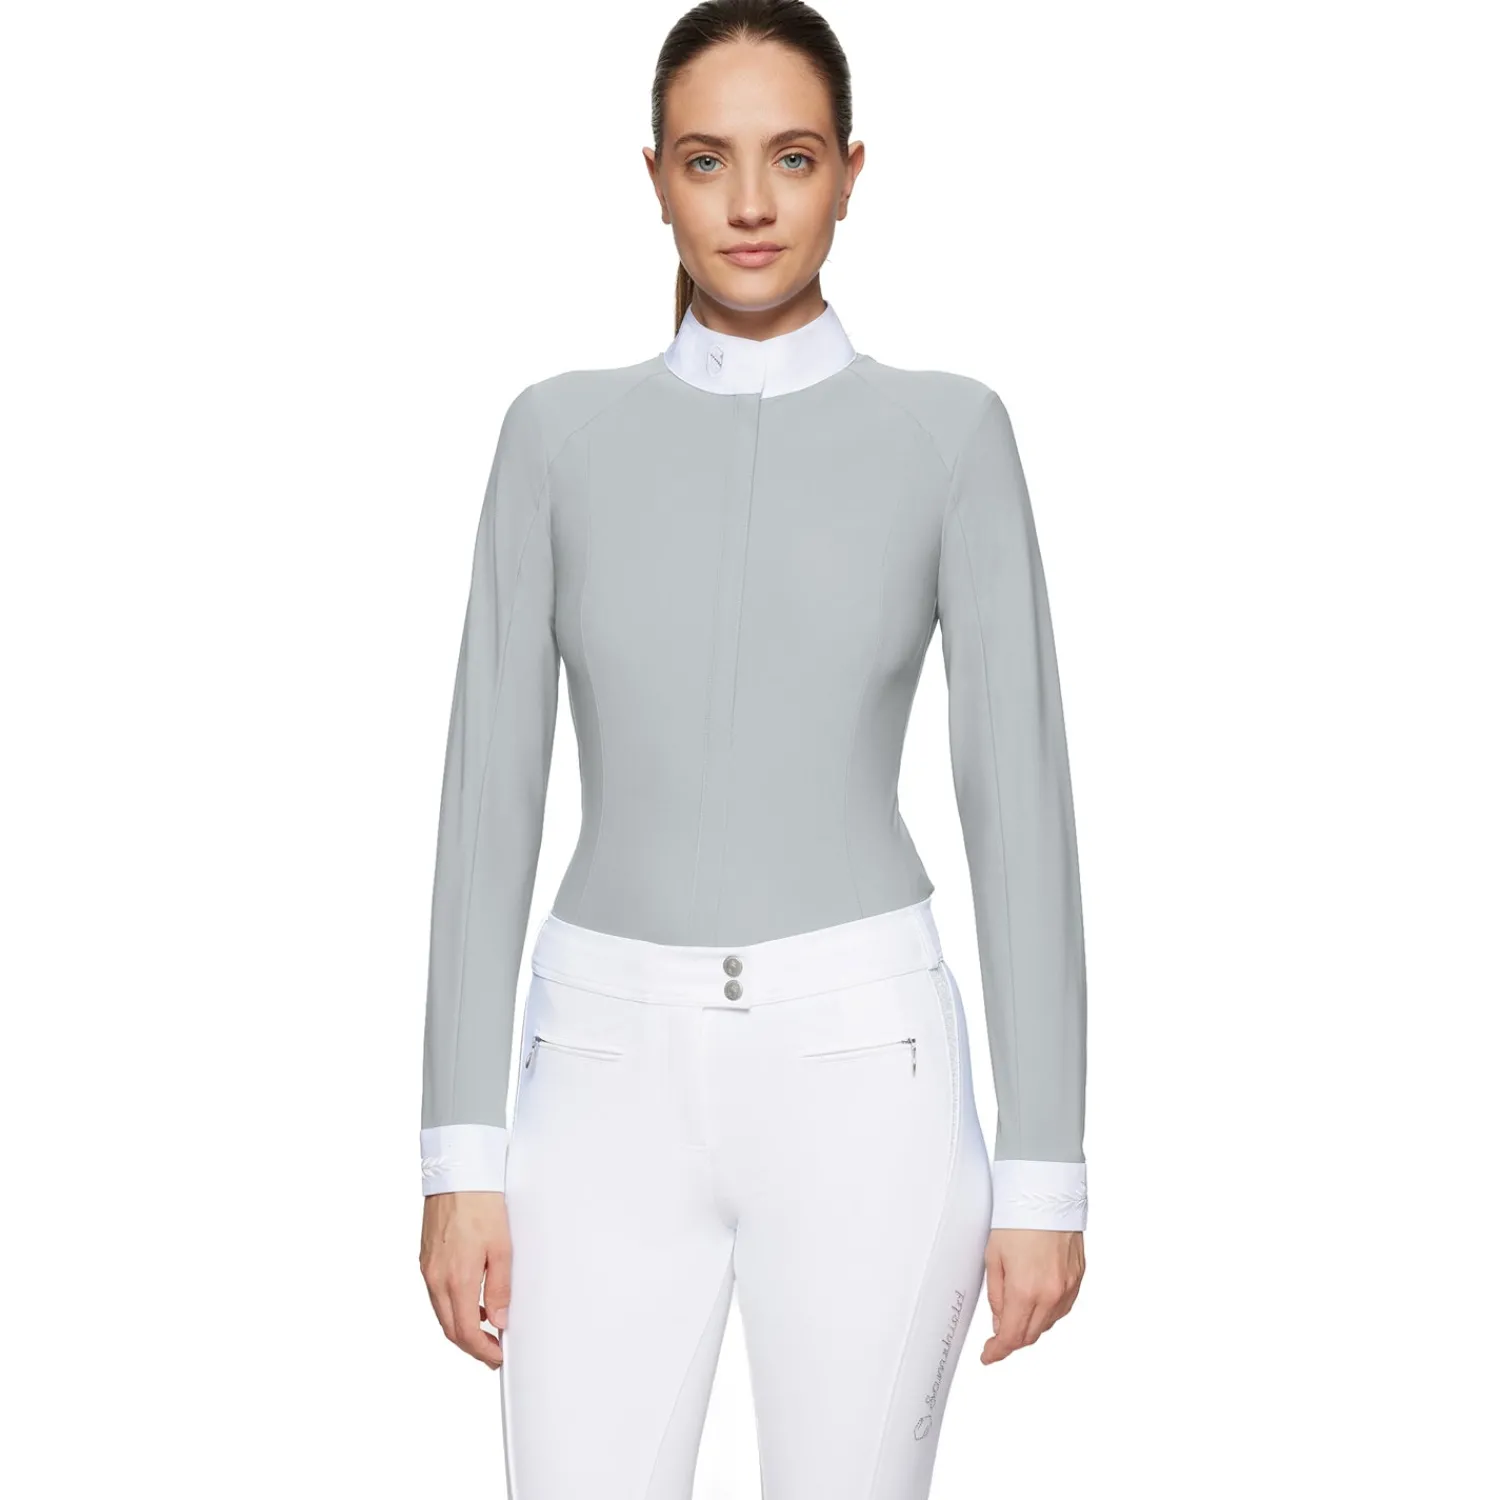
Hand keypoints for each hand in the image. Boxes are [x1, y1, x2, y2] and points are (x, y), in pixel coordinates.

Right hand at [420, 1190, 511, 1368]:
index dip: (481, 1351)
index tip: (496, 1357)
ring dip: (461, 1327)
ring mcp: (428, 1269)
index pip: (465, 1332)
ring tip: (485, 1330)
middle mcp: (436, 1278)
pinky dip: (452, 1307)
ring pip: (441, 1313)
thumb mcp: (502, 1247)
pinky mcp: (426, 1259)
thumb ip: (500, 1288)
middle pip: (449, 1328)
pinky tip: (470, 1301)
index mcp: (456, 1279)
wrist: (457, 1174)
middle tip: (492, 1352)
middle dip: (471, 1345)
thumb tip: (499, 1320)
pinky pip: (436, 1295)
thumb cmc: (481, 1204)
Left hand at [980, 1227, 1084, 1362]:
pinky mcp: (1078, 1278)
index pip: (1011, 1337)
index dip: (998, 1352)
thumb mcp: (993, 1257)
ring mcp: (1067, 1287)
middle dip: (1012, 1340)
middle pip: (1031, 1335)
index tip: (989, 1356)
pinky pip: (1063, 1308)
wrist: (1045, 1193)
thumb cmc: (1017, 1218)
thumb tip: (999, 1321)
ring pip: (1048, 1324)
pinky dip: (1048, 1313)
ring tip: (1015, 1316)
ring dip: (1031, 1327)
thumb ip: (996, 1295)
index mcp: (1025, 1290)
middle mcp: (1050, 1294)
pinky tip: (1037, 1304)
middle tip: (997, 1338)